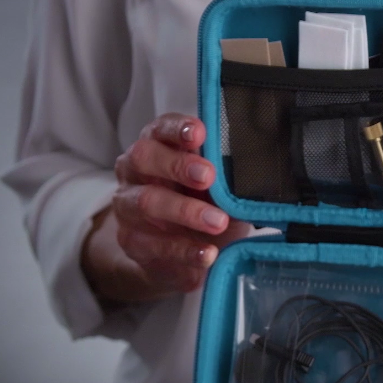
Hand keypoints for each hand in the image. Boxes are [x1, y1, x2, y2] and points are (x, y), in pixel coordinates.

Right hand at [82, 113, 249, 303]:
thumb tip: (254, 178)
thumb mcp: (215, 188)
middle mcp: (135, 171)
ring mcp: (127, 207)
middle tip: (208, 176)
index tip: (199, 133)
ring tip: (217, 221)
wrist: (177, 254)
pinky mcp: (132, 241)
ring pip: (147, 202)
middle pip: (145, 158)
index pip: (160, 129)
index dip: (178, 128)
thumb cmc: (200, 205)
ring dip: (185, 211)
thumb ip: (225, 178)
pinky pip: (156, 245)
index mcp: (157, 147)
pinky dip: (186, 250)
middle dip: (178, 165)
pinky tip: (209, 253)